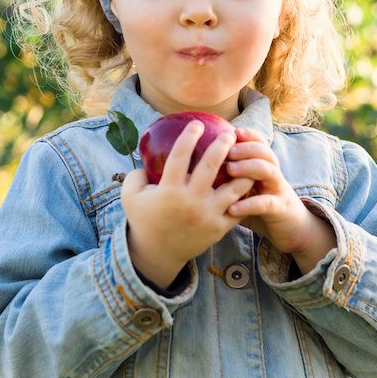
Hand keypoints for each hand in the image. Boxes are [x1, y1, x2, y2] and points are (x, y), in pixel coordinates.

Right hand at [121, 120, 253, 288]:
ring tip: (246, 157)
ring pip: (233, 188)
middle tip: (228, 133)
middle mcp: (190, 201)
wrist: (158, 254)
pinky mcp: (219, 228)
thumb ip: (135, 175)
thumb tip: (147, 157)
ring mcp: (207, 215)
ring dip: (242, 170)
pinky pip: (238, 208)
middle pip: (211, 166)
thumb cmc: (143, 219)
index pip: (180, 156)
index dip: (189, 136)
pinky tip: (247, 181)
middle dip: (222, 145)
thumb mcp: (129, 196)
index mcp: (168, 191)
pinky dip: (245, 194)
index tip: (197, 124)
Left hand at [225, 128, 336, 273]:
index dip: (248, 134)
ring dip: (250, 167)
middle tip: (227, 151)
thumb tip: (195, 169)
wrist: (291, 229)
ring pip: (269, 171)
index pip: (259, 143)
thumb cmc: (259, 207)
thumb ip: (227, 178)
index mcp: (264, 166)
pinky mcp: (279, 209)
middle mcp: (273, 174)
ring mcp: (278, 190)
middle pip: (264, 152)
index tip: (231, 130)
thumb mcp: (244, 189)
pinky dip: (248, 204)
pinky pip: (265, 204)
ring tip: (230, 170)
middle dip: (246, 148)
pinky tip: (232, 207)